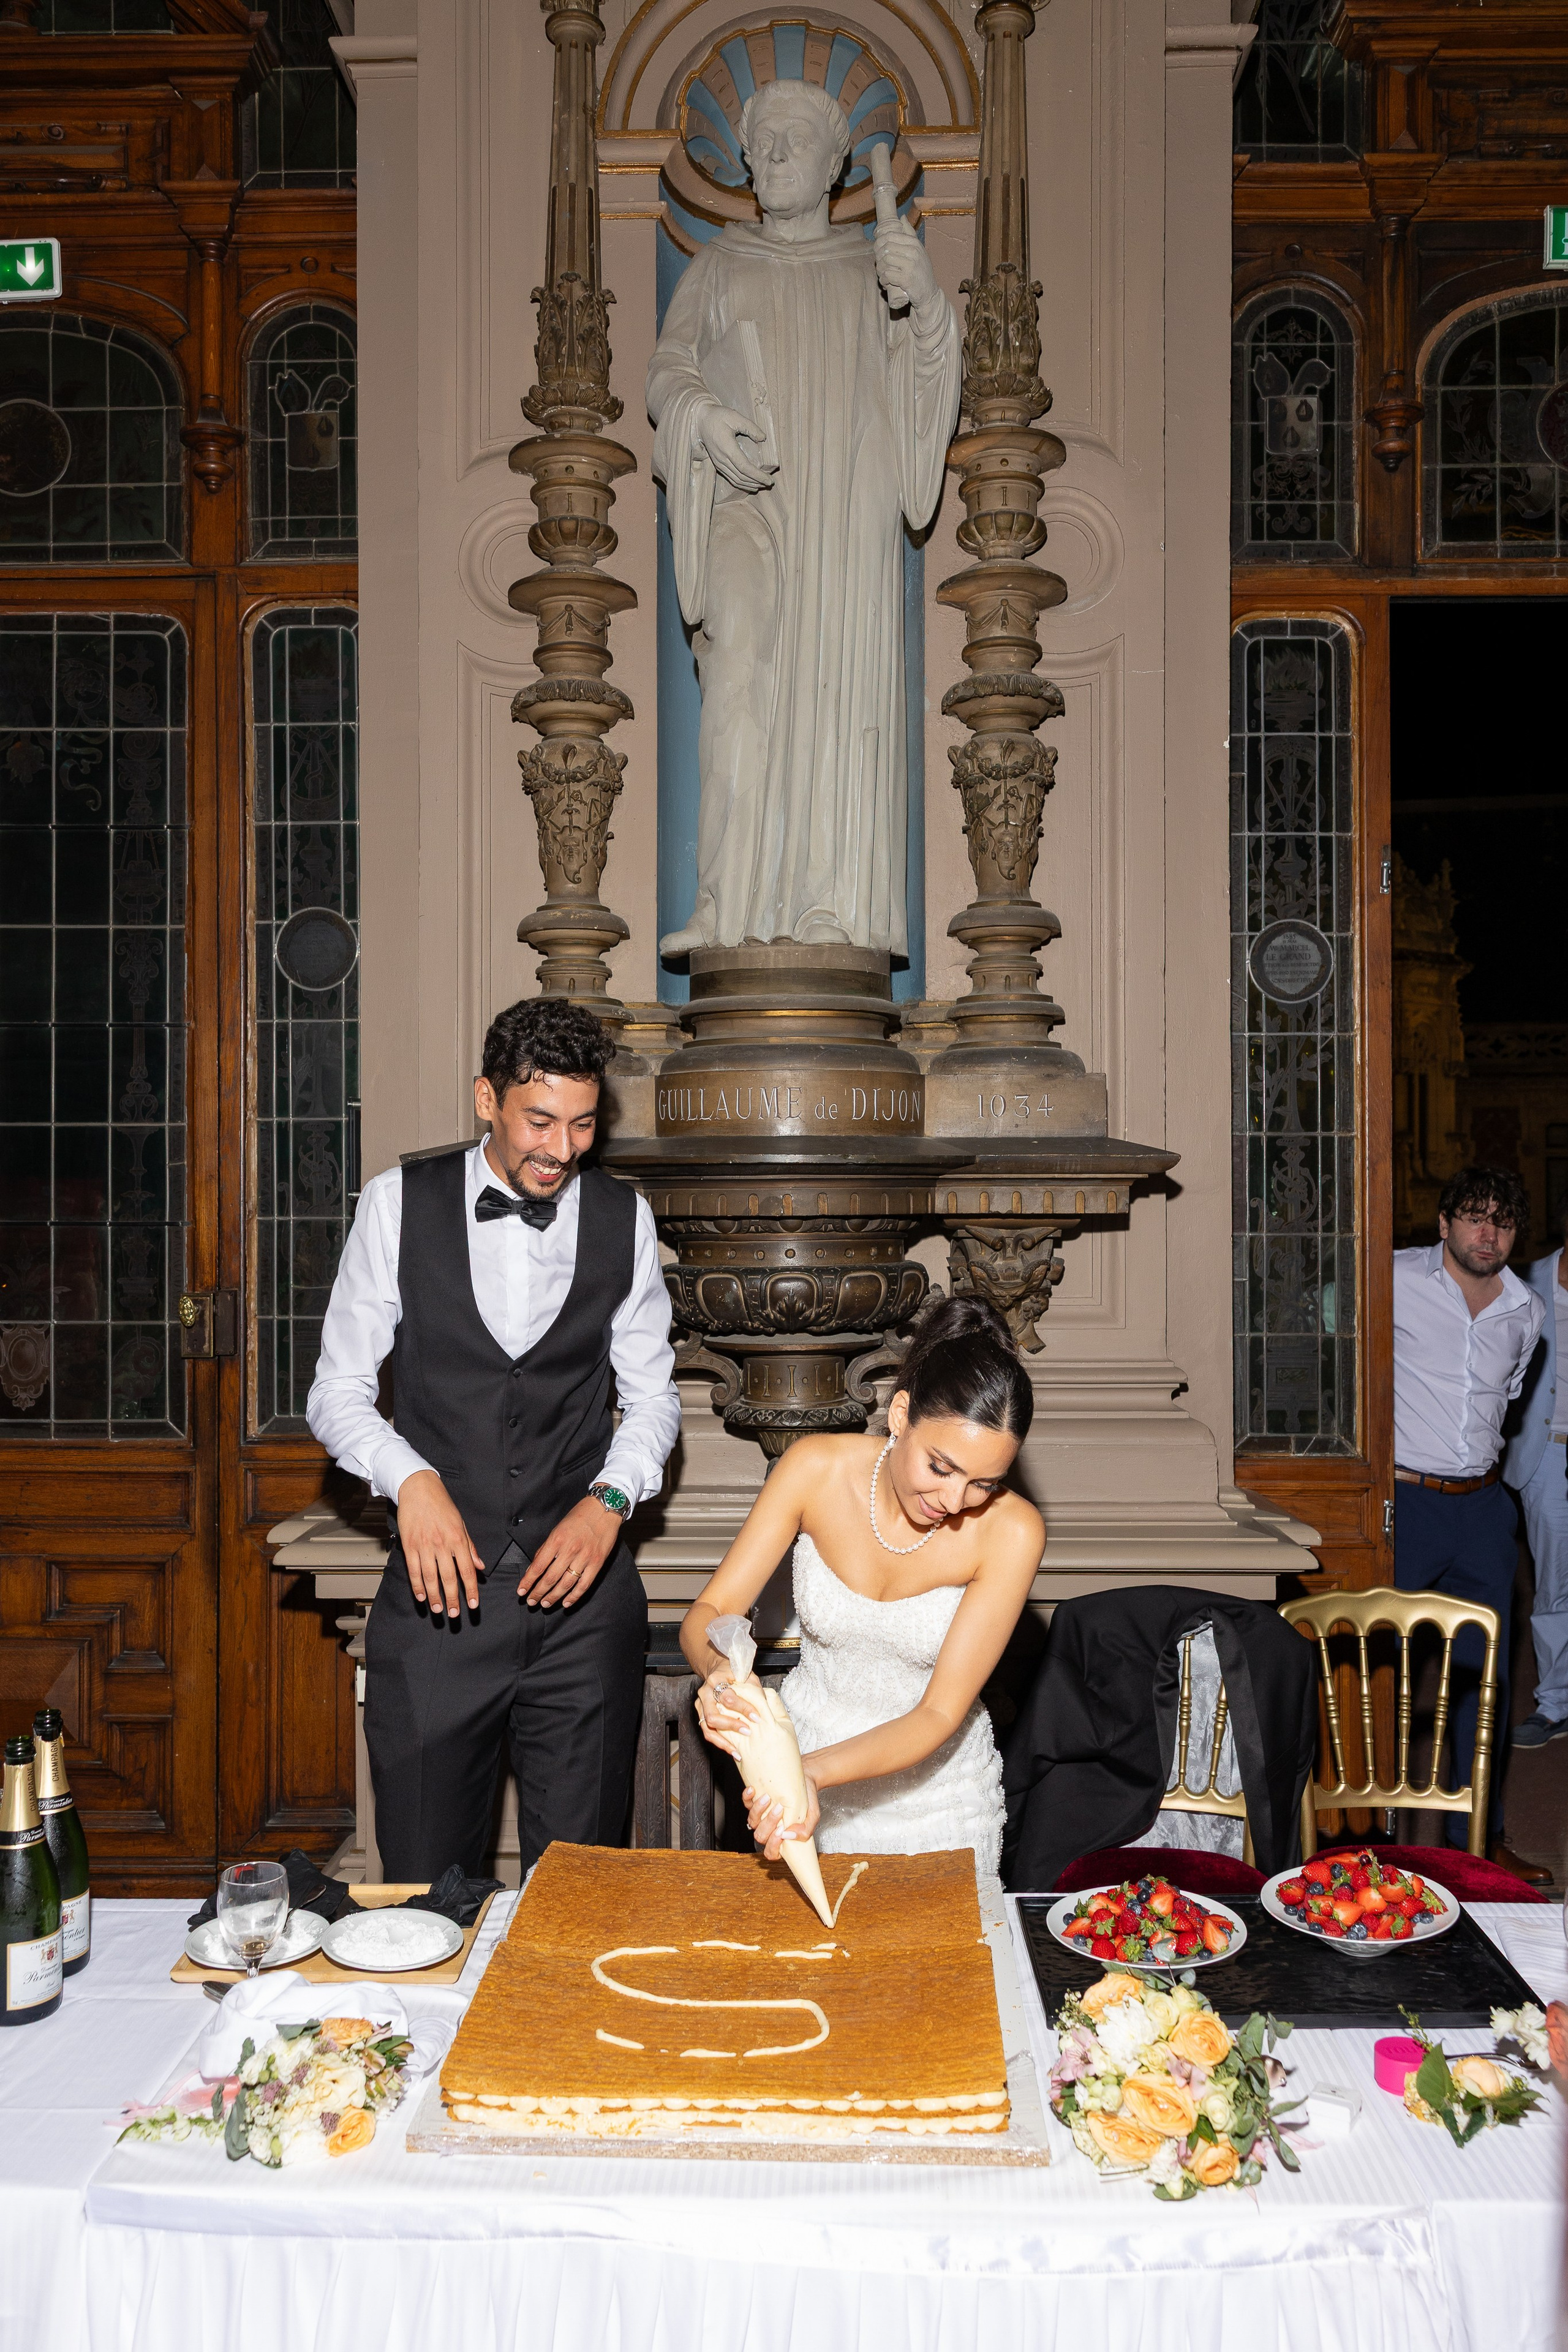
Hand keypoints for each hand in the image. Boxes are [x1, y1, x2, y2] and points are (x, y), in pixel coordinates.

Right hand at [395, 1470, 484, 1618]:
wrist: (419, 1488)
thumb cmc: (442, 1505)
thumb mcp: (461, 1524)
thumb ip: (470, 1547)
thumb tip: (480, 1566)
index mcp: (458, 1539)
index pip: (467, 1570)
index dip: (471, 1589)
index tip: (474, 1605)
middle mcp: (442, 1544)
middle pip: (449, 1577)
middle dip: (453, 1599)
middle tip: (454, 1615)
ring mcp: (424, 1545)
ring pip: (430, 1577)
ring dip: (435, 1596)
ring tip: (438, 1610)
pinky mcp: (409, 1545)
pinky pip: (413, 1570)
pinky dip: (417, 1585)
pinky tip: (421, 1596)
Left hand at [518, 1492, 622, 1609]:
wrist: (604, 1508)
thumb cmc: (579, 1517)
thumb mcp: (557, 1528)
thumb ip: (546, 1549)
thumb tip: (534, 1567)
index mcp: (557, 1539)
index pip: (538, 1566)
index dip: (528, 1581)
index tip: (521, 1591)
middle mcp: (570, 1549)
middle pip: (550, 1578)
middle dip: (538, 1592)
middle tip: (531, 1601)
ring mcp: (585, 1557)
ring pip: (566, 1584)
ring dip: (554, 1597)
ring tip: (545, 1604)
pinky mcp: (597, 1563)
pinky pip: (584, 1584)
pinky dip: (574, 1596)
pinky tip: (566, 1603)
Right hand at [694, 1673, 756, 1759]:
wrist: (717, 1671)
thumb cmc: (734, 1673)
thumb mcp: (746, 1676)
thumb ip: (754, 1690)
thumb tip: (764, 1706)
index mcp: (715, 1680)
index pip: (728, 1698)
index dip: (743, 1708)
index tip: (757, 1717)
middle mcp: (704, 1693)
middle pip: (713, 1715)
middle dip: (731, 1726)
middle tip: (748, 1731)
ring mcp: (700, 1705)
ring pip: (707, 1727)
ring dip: (723, 1740)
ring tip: (738, 1750)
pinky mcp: (700, 1715)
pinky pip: (707, 1732)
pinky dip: (720, 1743)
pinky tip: (733, 1749)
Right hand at [696, 403, 776, 491]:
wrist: (701, 420)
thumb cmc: (718, 417)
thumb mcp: (735, 417)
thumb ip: (750, 427)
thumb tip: (763, 438)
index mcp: (727, 448)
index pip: (745, 468)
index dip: (758, 476)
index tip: (769, 479)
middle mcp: (722, 459)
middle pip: (742, 477)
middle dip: (757, 482)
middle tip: (769, 483)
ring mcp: (719, 463)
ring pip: (736, 480)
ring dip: (750, 485)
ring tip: (762, 485)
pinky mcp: (718, 464)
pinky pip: (731, 478)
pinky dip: (742, 483)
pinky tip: (750, 484)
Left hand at [743, 1769, 820, 1861]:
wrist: (806, 1781)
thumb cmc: (808, 1802)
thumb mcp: (813, 1817)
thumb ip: (806, 1830)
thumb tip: (790, 1835)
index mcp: (782, 1837)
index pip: (771, 1852)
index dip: (773, 1845)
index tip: (781, 1832)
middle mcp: (769, 1829)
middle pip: (760, 1836)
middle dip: (769, 1823)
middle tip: (779, 1809)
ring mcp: (761, 1816)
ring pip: (752, 1820)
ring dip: (758, 1810)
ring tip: (768, 1798)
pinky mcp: (756, 1802)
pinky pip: (746, 1803)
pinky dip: (747, 1797)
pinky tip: (754, 1790)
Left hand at [873, 218, 936, 312]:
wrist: (929, 292)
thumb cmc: (921, 270)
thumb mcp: (919, 249)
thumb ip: (910, 233)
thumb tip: (902, 217)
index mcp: (914, 243)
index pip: (889, 236)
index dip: (878, 244)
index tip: (878, 252)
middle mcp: (913, 252)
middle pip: (885, 249)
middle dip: (878, 259)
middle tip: (880, 267)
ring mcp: (910, 265)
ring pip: (885, 262)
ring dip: (880, 271)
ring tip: (883, 275)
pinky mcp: (907, 279)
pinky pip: (887, 275)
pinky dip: (884, 280)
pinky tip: (887, 283)